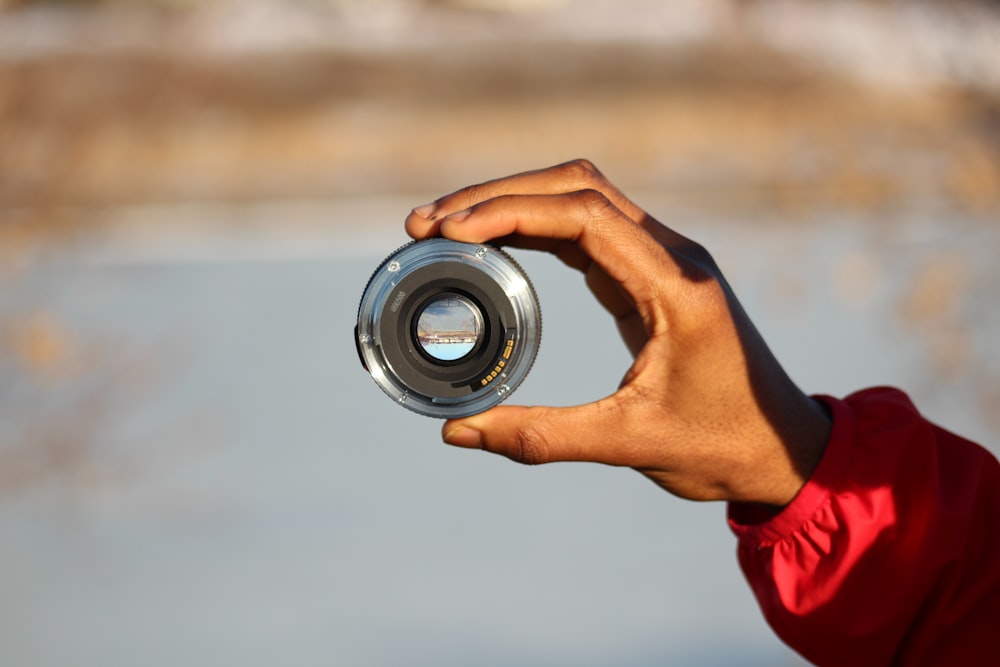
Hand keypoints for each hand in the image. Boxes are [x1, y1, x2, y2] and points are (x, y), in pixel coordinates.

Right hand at [405, 160, 829, 506]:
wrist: (780, 446)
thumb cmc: (717, 445)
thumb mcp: (628, 444)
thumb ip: (541, 436)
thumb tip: (457, 432)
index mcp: (675, 286)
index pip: (584, 216)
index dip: (510, 211)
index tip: (449, 231)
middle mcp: (673, 255)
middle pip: (576, 187)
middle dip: (495, 196)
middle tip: (426, 224)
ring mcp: (665, 258)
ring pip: (580, 198)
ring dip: (512, 202)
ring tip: (444, 226)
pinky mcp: (652, 274)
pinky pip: (588, 227)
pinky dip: (535, 225)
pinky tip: (492, 241)